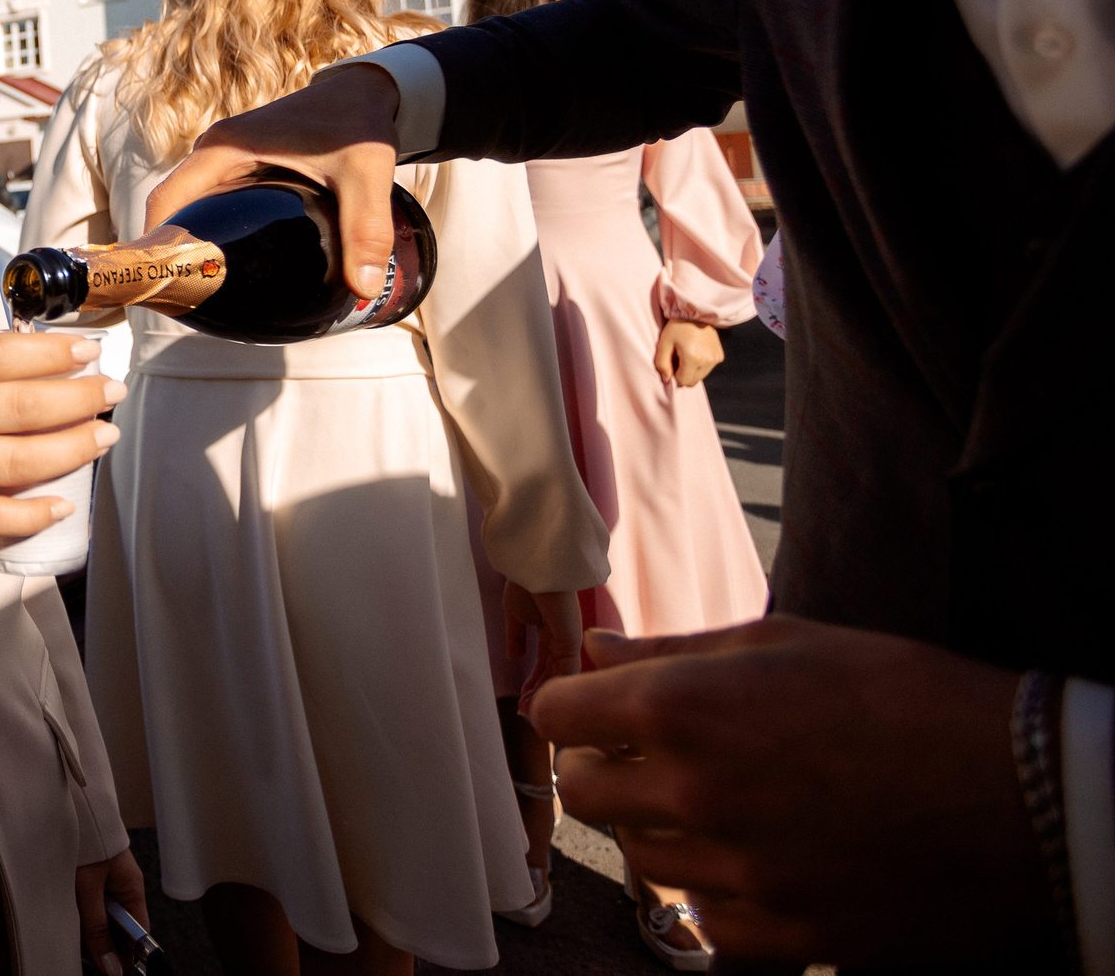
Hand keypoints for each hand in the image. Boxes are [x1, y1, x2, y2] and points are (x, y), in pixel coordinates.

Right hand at [0, 330, 120, 534]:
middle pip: (17, 405)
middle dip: (76, 398)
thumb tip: (25, 354)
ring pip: (13, 458)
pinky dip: (28, 513)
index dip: (50, 353)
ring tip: (103, 436)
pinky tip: (62, 504)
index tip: (87, 351)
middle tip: (111, 391)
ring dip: (69, 449)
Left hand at [76, 846, 152, 975]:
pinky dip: (80, 916)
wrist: (69, 802)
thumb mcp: (87, 887)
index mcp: (131, 888)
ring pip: (101, 919)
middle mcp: (121, 888)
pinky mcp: (89, 878)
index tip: (110, 968)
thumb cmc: (85, 836)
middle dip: (101, 944)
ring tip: (72, 933)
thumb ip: (97, 927)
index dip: (126, 953)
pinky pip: (89, 906)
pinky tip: (68, 918)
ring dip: (87, 930)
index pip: (138, 932)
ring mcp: (105, 883)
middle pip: (118, 929)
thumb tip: (111, 966)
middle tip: (83, 952)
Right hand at [140, 63, 400, 299]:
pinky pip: (211, 202)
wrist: (364, 90)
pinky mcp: (241, 166)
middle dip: (173, 253)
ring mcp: (225, 158)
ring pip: (190, 206)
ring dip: (191, 243)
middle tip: (191, 303)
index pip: (167, 199)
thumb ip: (366, 228)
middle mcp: (215, 152)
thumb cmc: (359, 123)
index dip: (155, 244)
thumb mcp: (366, 173)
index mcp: (225, 149)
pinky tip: (235, 266)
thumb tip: (363, 289)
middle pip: (172, 208)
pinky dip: (211, 231)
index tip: (164, 287)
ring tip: (209, 293)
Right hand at [503, 584, 584, 714]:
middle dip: (537, 694)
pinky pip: (565, 671)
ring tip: (529, 711)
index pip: (542, 664)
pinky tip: (540, 701)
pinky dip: (553, 688)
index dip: (532, 683)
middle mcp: (561, 639)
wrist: (533, 570)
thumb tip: (514, 657)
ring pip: (558, 676)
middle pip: (551, 674)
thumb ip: (516, 637)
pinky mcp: (570, 642)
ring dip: (543, 695)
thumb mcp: (515, 615)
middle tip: (525, 712)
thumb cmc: (524, 584)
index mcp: (549, 631)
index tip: (522, 699)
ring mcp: (567, 641)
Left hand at [529, 615, 1048, 964]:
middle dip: (604, 766)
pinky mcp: (785, 936)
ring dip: (660, 829)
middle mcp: (695, 795)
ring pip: (640, 860)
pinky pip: (705, 922)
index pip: (557, 714)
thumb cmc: (909, 698)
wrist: (1024, 795)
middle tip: (651, 754)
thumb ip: (674, 651)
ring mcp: (738, 874)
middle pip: (583, 791)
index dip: (573, 705)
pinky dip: (717, 895)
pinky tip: (761, 860)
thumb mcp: (787, 643)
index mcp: (686, 709)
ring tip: (722, 801)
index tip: (594, 706)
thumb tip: (596, 650)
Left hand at [654, 319, 723, 387]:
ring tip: (686, 353)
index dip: (674, 375)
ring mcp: (715, 359)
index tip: (672, 362)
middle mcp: (707, 361)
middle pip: (693, 381)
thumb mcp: (664, 343)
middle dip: (683, 374)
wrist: (695, 313)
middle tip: (678, 358)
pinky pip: (707, 369)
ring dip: (692, 370)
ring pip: (700, 376)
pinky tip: (695, 351)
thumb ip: (662, 364)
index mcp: (693, 358)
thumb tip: (666, 381)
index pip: (683, 381)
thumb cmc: (676, 327)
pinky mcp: (719, 356)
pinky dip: (700, 364)